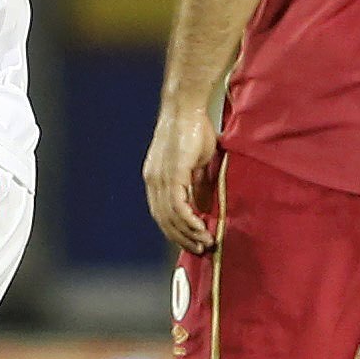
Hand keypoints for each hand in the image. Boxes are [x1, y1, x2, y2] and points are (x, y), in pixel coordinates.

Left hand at [142, 104, 218, 254]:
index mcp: (155, 179)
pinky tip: (202, 229)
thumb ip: (197, 186)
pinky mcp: (172, 173)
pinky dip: (190, 220)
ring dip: (189, 233)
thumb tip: (203, 207)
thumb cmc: (193, 131)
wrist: (186, 107)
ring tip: (206, 243)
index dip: (176, 231)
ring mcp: (160, 177)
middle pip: (164, 220)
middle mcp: (153, 181)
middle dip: (182, 238)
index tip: (192, 243)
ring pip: (171, 216)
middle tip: (201, 250)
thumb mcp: (196, 165)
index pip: (161, 213)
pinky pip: (178, 205)